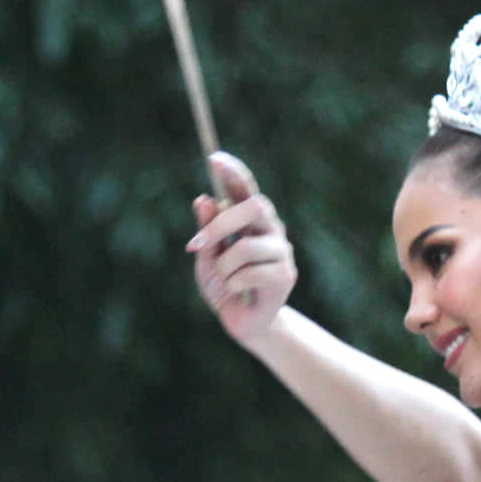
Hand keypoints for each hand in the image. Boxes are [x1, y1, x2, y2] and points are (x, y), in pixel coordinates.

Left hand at [186, 151, 296, 343]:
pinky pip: (249, 273)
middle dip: (221, 224)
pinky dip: (231, 285)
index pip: (246, 188)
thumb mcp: (207, 258)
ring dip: (222, 267)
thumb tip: (204, 200)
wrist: (244, 323)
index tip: (214, 158)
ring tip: (221, 281)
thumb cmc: (225, 286)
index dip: (234, 172)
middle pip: (254, 207)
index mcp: (251, 221)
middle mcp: (271, 230)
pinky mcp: (285, 276)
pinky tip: (234, 293)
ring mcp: (281, 252)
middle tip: (195, 245)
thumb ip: (207, 232)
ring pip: (245, 247)